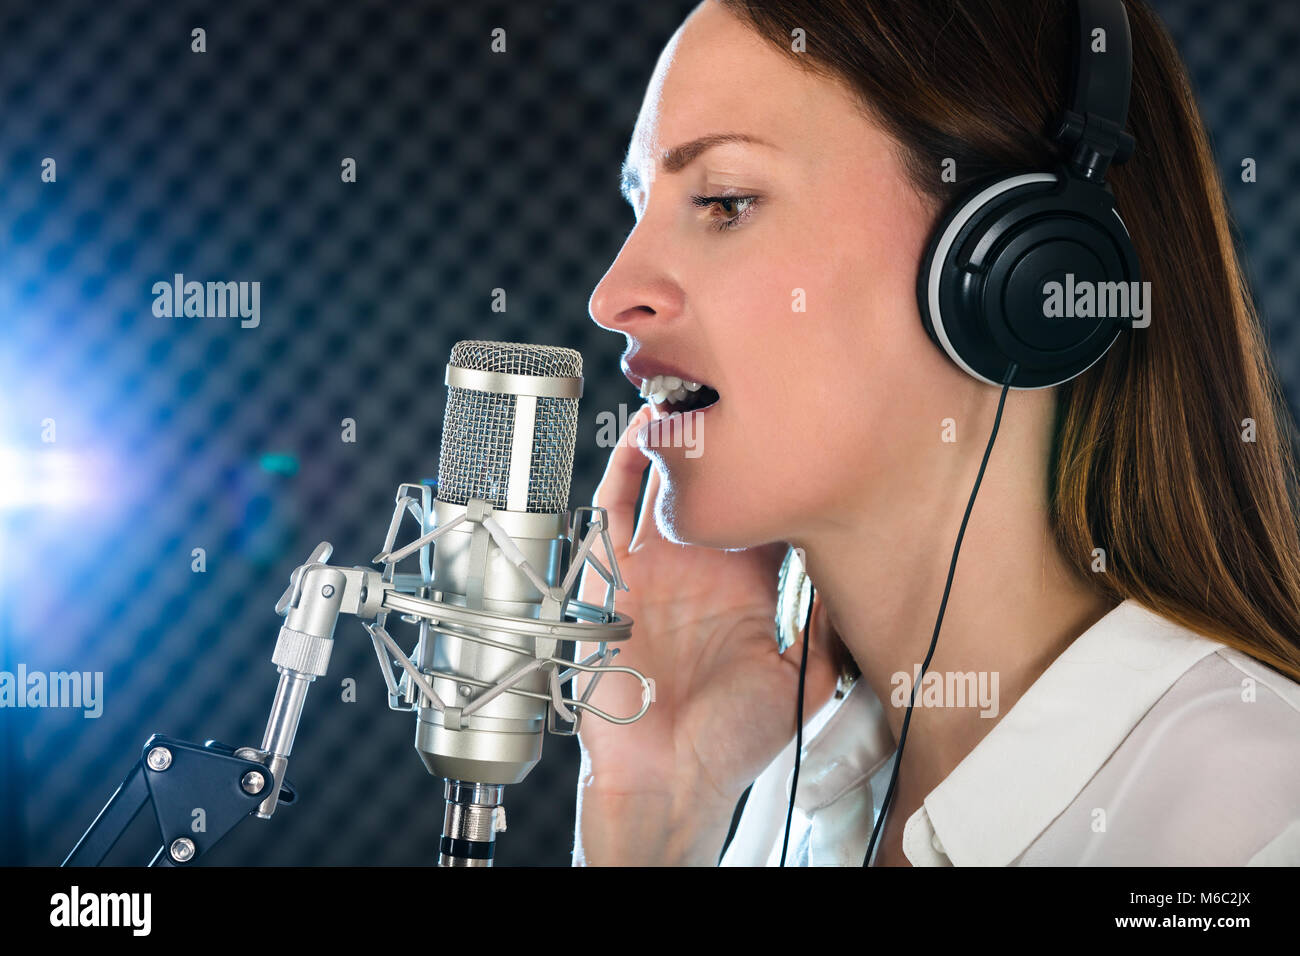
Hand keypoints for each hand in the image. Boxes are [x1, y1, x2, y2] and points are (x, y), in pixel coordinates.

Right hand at [573, 404, 838, 814]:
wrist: (669, 774)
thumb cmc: (734, 737)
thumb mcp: (802, 677)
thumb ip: (826, 623)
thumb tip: (862, 569)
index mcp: (749, 582)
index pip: (768, 506)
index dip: (784, 465)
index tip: (808, 420)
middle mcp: (704, 564)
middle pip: (717, 481)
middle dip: (728, 433)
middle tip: (750, 382)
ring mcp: (658, 565)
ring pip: (664, 482)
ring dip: (675, 437)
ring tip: (694, 388)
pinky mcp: (615, 574)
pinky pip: (614, 509)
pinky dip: (625, 469)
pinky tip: (644, 433)